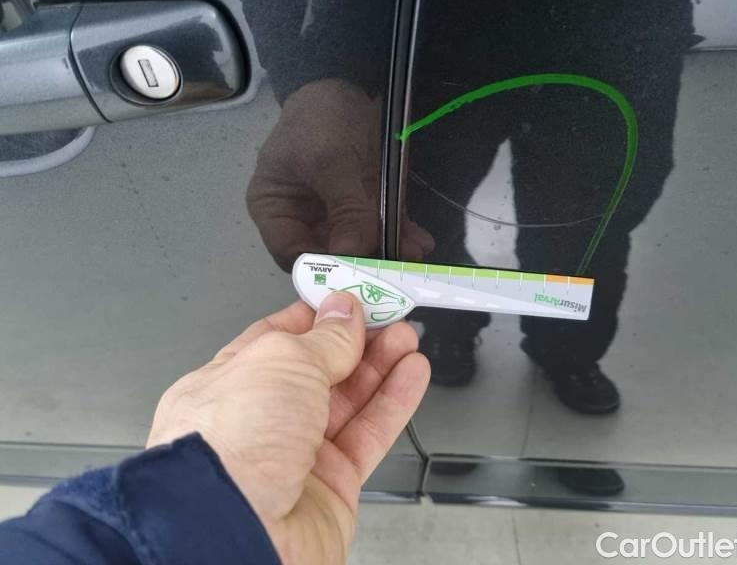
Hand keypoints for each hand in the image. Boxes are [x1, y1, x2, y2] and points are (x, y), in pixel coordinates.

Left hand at [147, 293, 429, 563]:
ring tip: (408, 338)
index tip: (350, 297)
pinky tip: (412, 374)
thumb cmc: (229, 449)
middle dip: (357, 340)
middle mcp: (260, 421)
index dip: (317, 316)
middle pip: (319, 370)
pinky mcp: (332, 486)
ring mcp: (296, 456)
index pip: (278, 340)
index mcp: (228, 384)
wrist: (237, 534)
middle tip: (388, 315)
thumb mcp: (281, 363)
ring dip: (382, 366)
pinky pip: (370, 434)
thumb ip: (322, 339)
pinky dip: (394, 402)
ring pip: (349, 401)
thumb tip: (344, 313)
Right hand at [247, 78, 432, 270]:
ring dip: (387, 252)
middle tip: (393, 270)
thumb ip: (344, 208)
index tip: (355, 274)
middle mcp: (303, 219)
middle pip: (329, 255)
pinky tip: (419, 241)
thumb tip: (354, 253)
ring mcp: (335, 215)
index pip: (292, 254)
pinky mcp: (364, 207)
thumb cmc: (322, 119)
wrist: (347, 81)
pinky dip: (399, 236)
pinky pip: (381, 229)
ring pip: (360, 247)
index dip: (321, 268)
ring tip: (413, 253)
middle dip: (362, 263)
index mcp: (275, 208)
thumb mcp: (331, 160)